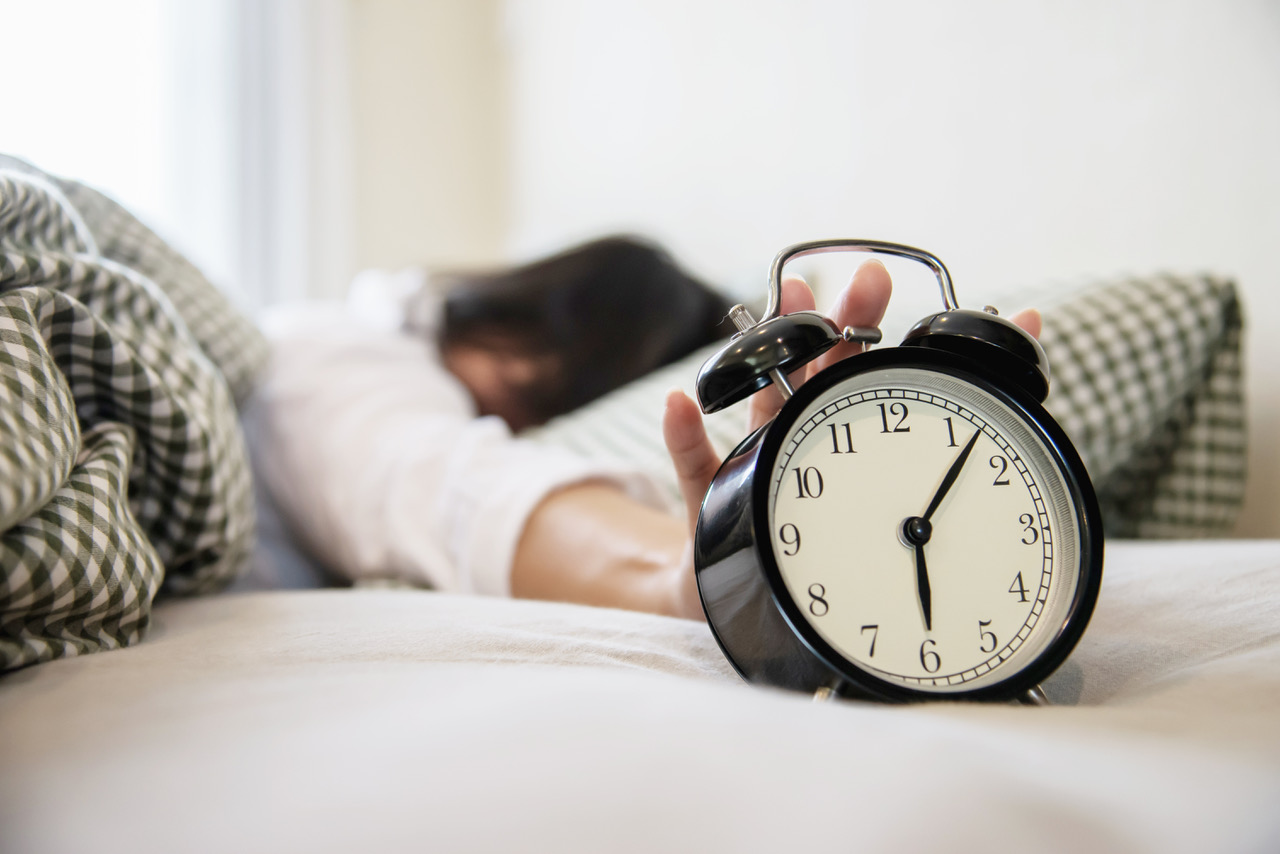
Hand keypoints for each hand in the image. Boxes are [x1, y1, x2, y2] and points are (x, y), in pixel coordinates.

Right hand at [662, 260, 1042, 620]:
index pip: (854, 377)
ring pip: (758, 403)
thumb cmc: (811, 565)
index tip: (879, 280)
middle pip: (813, 374)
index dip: (865, 326)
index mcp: (835, 447)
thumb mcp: (878, 536)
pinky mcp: (710, 504)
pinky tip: (680, 404)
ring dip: (764, 351)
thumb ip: (931, 485)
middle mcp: (792, 445)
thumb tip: (986, 453)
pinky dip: (684, 434)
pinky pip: (694, 467)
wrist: (738, 609)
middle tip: (861, 279)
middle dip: (835, 320)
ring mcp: (747, 470)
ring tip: (773, 310)